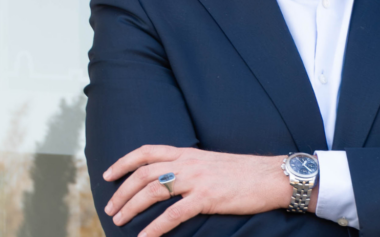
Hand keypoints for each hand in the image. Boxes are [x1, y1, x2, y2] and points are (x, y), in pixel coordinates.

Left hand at [101, 145, 299, 236]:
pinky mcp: (207, 198)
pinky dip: (154, 228)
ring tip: (118, 221)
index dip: (124, 162)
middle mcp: (188, 163)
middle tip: (109, 208)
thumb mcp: (212, 163)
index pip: (147, 151)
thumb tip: (171, 179)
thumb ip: (191, 168)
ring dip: (131, 207)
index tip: (108, 174)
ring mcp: (197, 180)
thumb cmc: (244, 173)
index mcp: (188, 153)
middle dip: (122, 191)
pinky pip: (172, 214)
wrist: (272, 177)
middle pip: (144, 173)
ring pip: (152, 191)